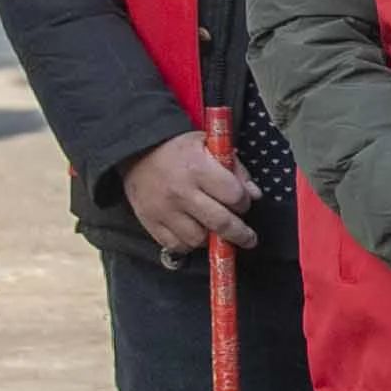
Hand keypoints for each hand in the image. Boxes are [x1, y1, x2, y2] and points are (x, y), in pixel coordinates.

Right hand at [116, 133, 255, 254]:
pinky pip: (176, 245)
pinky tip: (194, 234)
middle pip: (221, 223)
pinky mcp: (151, 222)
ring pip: (199, 239)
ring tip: (215, 231)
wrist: (136, 150)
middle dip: (240, 234)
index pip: (234, 196)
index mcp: (198, 168)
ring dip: (212, 239)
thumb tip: (254, 195)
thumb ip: (235, 168)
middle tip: (248, 238)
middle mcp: (181, 192)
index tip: (243, 203)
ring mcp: (164, 210)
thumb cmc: (178, 148)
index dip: (244, 202)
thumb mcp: (210, 145)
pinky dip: (188, 244)